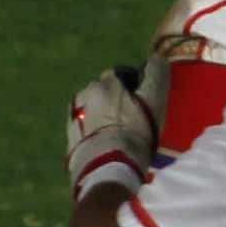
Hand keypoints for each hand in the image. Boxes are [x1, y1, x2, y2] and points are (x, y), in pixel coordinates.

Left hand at [64, 59, 167, 199]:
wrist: (108, 169)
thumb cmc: (135, 132)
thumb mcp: (153, 101)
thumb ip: (156, 74)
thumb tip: (156, 57)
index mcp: (104, 83)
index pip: (121, 74)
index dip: (134, 86)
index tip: (143, 102)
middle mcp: (84, 94)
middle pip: (104, 91)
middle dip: (115, 99)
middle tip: (131, 119)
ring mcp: (72, 117)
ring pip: (92, 109)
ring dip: (102, 115)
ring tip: (117, 134)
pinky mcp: (69, 140)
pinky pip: (83, 129)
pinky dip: (93, 132)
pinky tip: (105, 144)